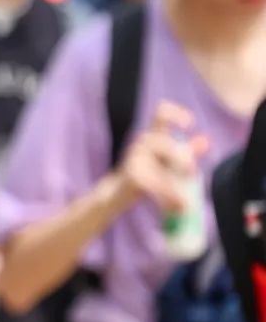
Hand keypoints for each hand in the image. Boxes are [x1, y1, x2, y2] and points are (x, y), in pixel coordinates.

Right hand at [114, 101, 207, 215]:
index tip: (189, 124)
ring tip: (186, 202)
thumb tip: (205, 139)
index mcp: (152, 137)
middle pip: (166, 142)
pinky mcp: (133, 176)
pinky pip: (157, 183)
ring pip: (161, 168)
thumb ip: (186, 151)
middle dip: (182, 157)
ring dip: (176, 180)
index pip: (161, 114)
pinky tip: (179, 206)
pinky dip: (170, 196)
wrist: (117, 194)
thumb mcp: (168, 161)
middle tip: (192, 172)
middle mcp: (142, 143)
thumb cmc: (146, 175)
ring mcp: (135, 158)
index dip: (176, 115)